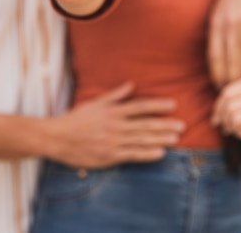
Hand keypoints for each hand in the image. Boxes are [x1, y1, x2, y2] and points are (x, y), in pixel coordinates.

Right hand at [45, 82, 185, 167]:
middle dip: (164, 124)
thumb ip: (115, 95)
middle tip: (182, 124)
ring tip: (176, 138)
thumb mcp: (95, 102)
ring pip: (141, 140)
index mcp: (112, 111)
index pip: (140, 106)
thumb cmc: (77, 119)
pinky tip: (160, 153)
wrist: (58, 138)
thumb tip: (131, 84)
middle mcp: (115, 126)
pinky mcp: (110, 156)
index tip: (173, 104)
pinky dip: (147, 154)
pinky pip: (132, 155)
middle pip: (144, 124)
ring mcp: (113, 142)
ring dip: (160, 139)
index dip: (157, 105)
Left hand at [207, 0, 240, 87]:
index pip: (215, 56)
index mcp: (215, 24)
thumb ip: (215, 37)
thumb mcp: (214, 16)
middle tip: (230, 93)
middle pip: (231, 59)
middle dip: (230, 79)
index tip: (218, 87)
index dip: (217, 74)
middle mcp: (230, 24)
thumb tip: (215, 65)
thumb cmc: (224, 2)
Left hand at [212, 76, 240, 157]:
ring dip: (232, 127)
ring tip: (234, 128)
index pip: (227, 94)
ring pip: (237, 119)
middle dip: (224, 119)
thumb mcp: (236, 103)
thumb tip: (215, 120)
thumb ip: (223, 106)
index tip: (218, 117)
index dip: (219, 108)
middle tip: (225, 126)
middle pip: (231, 106)